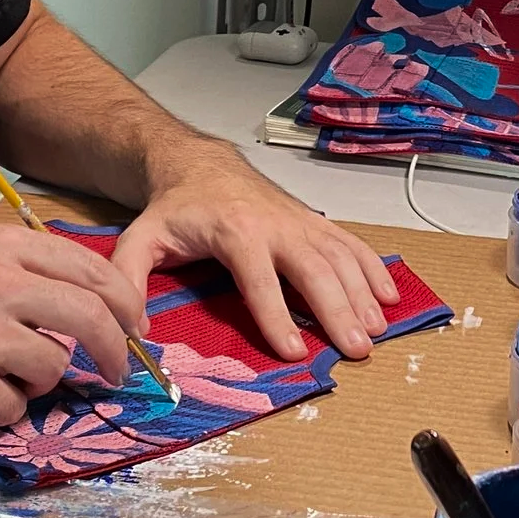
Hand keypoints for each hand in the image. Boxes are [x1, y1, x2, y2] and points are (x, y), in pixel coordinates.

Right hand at [0, 221, 147, 436]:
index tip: (137, 329)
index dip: (126, 304)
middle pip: (90, 315)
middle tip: (120, 372)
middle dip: (116, 350)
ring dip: (37, 382)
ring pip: (55, 365)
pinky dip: (2, 409)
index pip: (92, 270)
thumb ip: (37, 278)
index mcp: (2, 246)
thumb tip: (112, 305)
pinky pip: (17, 405)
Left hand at [112, 141, 400, 361]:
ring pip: (340, 257)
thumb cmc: (175, 208)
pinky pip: (351, 244)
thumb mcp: (140, 238)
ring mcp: (301, 222)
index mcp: (236, 232)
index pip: (261, 281)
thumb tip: (132, 329)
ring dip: (362, 294)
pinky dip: (373, 269)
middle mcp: (276, 225)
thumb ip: (129, 279)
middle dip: (337, 311)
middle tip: (355, 349)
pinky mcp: (315, 221)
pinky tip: (389, 297)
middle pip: (314, 270)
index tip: (294, 353)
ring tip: (376, 330)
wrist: (200, 164)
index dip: (277, 318)